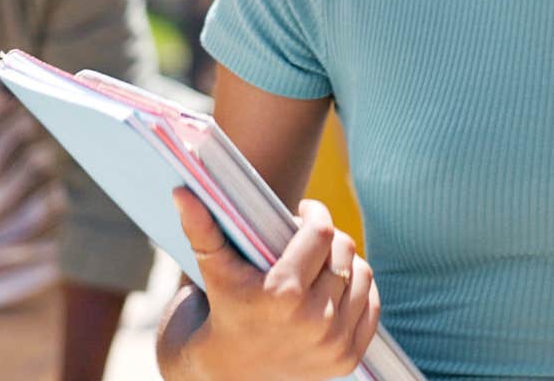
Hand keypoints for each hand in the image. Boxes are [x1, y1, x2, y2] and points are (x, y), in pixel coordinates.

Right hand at [163, 189, 378, 380]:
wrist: (226, 375)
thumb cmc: (220, 312)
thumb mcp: (212, 271)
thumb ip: (201, 228)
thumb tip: (182, 191)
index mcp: (283, 295)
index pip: (321, 232)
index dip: (314, 214)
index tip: (304, 212)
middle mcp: (314, 322)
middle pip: (344, 250)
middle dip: (326, 238)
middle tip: (307, 239)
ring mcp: (334, 344)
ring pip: (361, 273)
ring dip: (344, 262)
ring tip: (320, 263)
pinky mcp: (347, 358)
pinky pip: (371, 304)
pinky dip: (356, 291)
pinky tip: (333, 287)